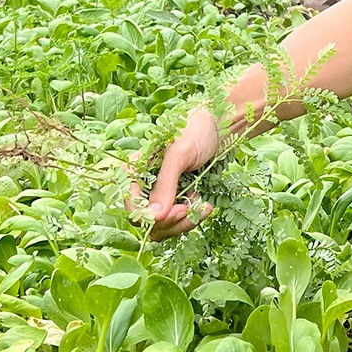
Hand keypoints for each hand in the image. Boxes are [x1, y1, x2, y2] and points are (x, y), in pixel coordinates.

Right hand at [129, 109, 219, 240]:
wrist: (219, 126)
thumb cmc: (196, 131)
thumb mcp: (179, 154)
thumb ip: (166, 183)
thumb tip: (156, 215)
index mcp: (135, 170)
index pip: (132, 206)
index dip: (151, 216)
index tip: (178, 211)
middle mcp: (144, 185)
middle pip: (147, 221)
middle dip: (169, 221)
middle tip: (190, 209)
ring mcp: (160, 194)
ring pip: (162, 226)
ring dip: (182, 223)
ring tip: (203, 207)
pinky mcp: (175, 200)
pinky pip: (176, 222)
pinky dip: (191, 219)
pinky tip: (206, 206)